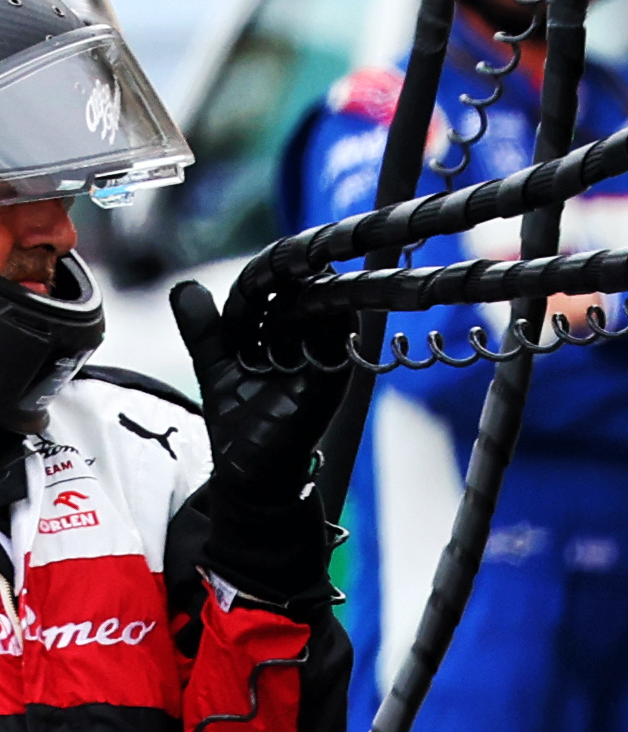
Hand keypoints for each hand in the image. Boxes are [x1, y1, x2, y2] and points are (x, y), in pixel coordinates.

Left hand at [166, 274, 354, 558]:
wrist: (248, 473)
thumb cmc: (240, 422)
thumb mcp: (214, 365)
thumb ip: (203, 328)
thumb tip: (186, 287)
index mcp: (280, 338)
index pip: (278, 292)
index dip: (272, 271)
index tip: (271, 258)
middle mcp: (305, 348)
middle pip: (305, 297)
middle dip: (295, 277)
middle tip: (288, 262)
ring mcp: (319, 368)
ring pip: (326, 318)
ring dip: (318, 296)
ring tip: (306, 277)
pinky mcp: (326, 390)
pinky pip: (337, 353)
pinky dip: (336, 330)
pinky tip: (330, 312)